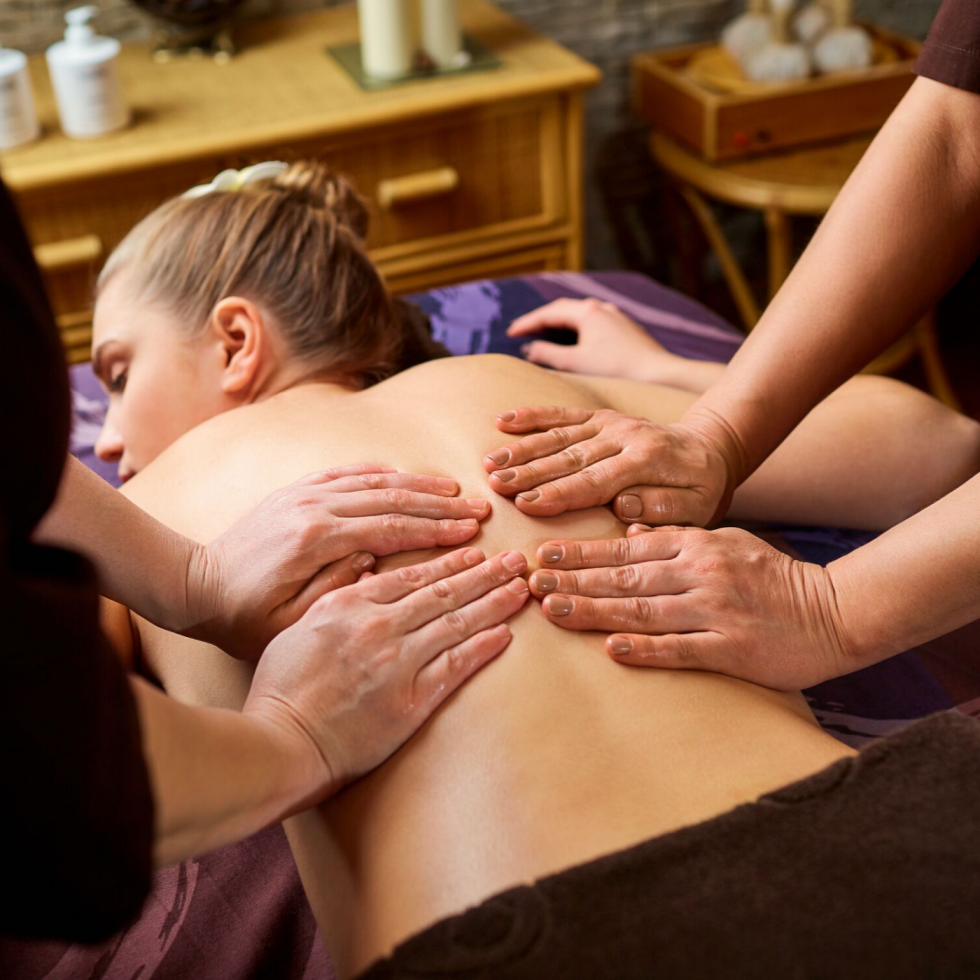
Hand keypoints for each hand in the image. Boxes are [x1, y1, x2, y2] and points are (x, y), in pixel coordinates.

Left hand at [186, 464, 491, 658]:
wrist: (195, 586)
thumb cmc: (243, 617)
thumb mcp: (289, 621)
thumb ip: (336, 590)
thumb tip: (375, 559)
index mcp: (316, 541)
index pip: (391, 528)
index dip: (435, 530)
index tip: (470, 533)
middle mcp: (313, 508)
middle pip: (390, 498)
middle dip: (439, 504)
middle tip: (478, 509)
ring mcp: (303, 495)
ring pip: (373, 481)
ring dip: (417, 485)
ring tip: (454, 490)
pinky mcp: (295, 492)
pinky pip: (345, 473)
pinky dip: (379, 473)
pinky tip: (404, 475)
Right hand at [243, 547, 528, 803]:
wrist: (281, 742)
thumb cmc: (282, 689)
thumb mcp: (299, 627)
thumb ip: (336, 597)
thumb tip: (366, 571)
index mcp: (349, 604)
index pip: (411, 575)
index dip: (449, 562)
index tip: (474, 552)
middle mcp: (378, 626)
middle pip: (443, 592)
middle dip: (484, 574)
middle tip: (514, 560)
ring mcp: (397, 662)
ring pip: (457, 622)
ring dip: (494, 603)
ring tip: (520, 588)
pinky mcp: (411, 700)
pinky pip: (456, 666)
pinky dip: (483, 646)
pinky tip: (505, 633)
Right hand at [483, 407, 733, 525]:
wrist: (711, 446)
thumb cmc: (701, 488)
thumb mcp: (699, 508)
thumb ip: (665, 510)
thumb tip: (625, 506)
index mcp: (647, 460)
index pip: (597, 480)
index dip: (560, 493)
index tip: (527, 504)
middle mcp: (625, 435)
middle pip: (569, 456)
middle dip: (529, 471)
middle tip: (495, 484)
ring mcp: (610, 422)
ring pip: (559, 435)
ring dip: (522, 448)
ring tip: (490, 462)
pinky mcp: (600, 415)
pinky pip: (562, 414)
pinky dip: (532, 415)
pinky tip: (502, 420)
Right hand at [508, 297, 676, 380]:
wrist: (658, 374)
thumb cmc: (616, 370)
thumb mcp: (575, 363)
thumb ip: (547, 354)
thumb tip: (529, 349)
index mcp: (587, 311)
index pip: (549, 313)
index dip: (527, 323)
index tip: (510, 334)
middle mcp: (602, 308)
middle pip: (564, 309)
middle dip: (542, 320)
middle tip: (523, 331)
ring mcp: (616, 317)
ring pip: (580, 315)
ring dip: (560, 323)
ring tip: (545, 334)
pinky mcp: (626, 330)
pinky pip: (593, 323)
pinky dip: (577, 330)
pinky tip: (576, 342)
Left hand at [527, 525, 856, 689]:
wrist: (835, 610)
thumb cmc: (773, 576)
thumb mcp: (726, 543)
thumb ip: (677, 540)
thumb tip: (630, 533)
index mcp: (694, 545)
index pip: (624, 548)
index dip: (579, 552)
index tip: (540, 553)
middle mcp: (699, 573)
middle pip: (623, 576)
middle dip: (571, 578)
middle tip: (527, 581)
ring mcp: (715, 611)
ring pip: (642, 610)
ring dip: (593, 610)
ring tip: (553, 610)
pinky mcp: (733, 649)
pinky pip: (681, 649)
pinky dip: (646, 649)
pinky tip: (612, 649)